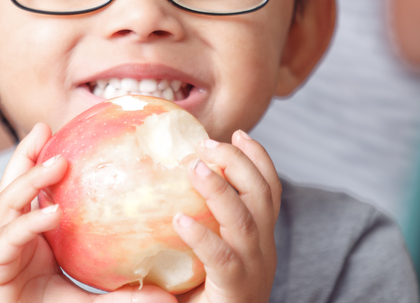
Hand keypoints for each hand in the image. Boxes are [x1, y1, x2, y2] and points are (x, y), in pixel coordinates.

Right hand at [0, 122, 176, 302]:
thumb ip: (119, 298)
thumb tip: (168, 298)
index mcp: (26, 240)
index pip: (32, 194)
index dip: (41, 165)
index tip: (64, 139)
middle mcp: (6, 239)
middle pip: (11, 187)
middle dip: (24, 156)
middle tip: (42, 128)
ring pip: (6, 204)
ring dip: (30, 180)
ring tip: (57, 162)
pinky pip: (8, 238)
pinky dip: (29, 222)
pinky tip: (52, 212)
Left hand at [172, 130, 281, 302]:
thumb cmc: (201, 298)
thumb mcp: (201, 259)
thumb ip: (189, 229)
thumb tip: (151, 189)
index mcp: (259, 240)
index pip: (268, 191)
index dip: (258, 159)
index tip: (238, 133)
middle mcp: (263, 251)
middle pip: (262, 195)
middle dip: (238, 162)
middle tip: (205, 144)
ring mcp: (253, 271)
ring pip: (246, 220)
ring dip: (222, 189)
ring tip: (194, 168)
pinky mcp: (236, 291)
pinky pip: (223, 259)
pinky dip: (204, 237)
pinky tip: (180, 221)